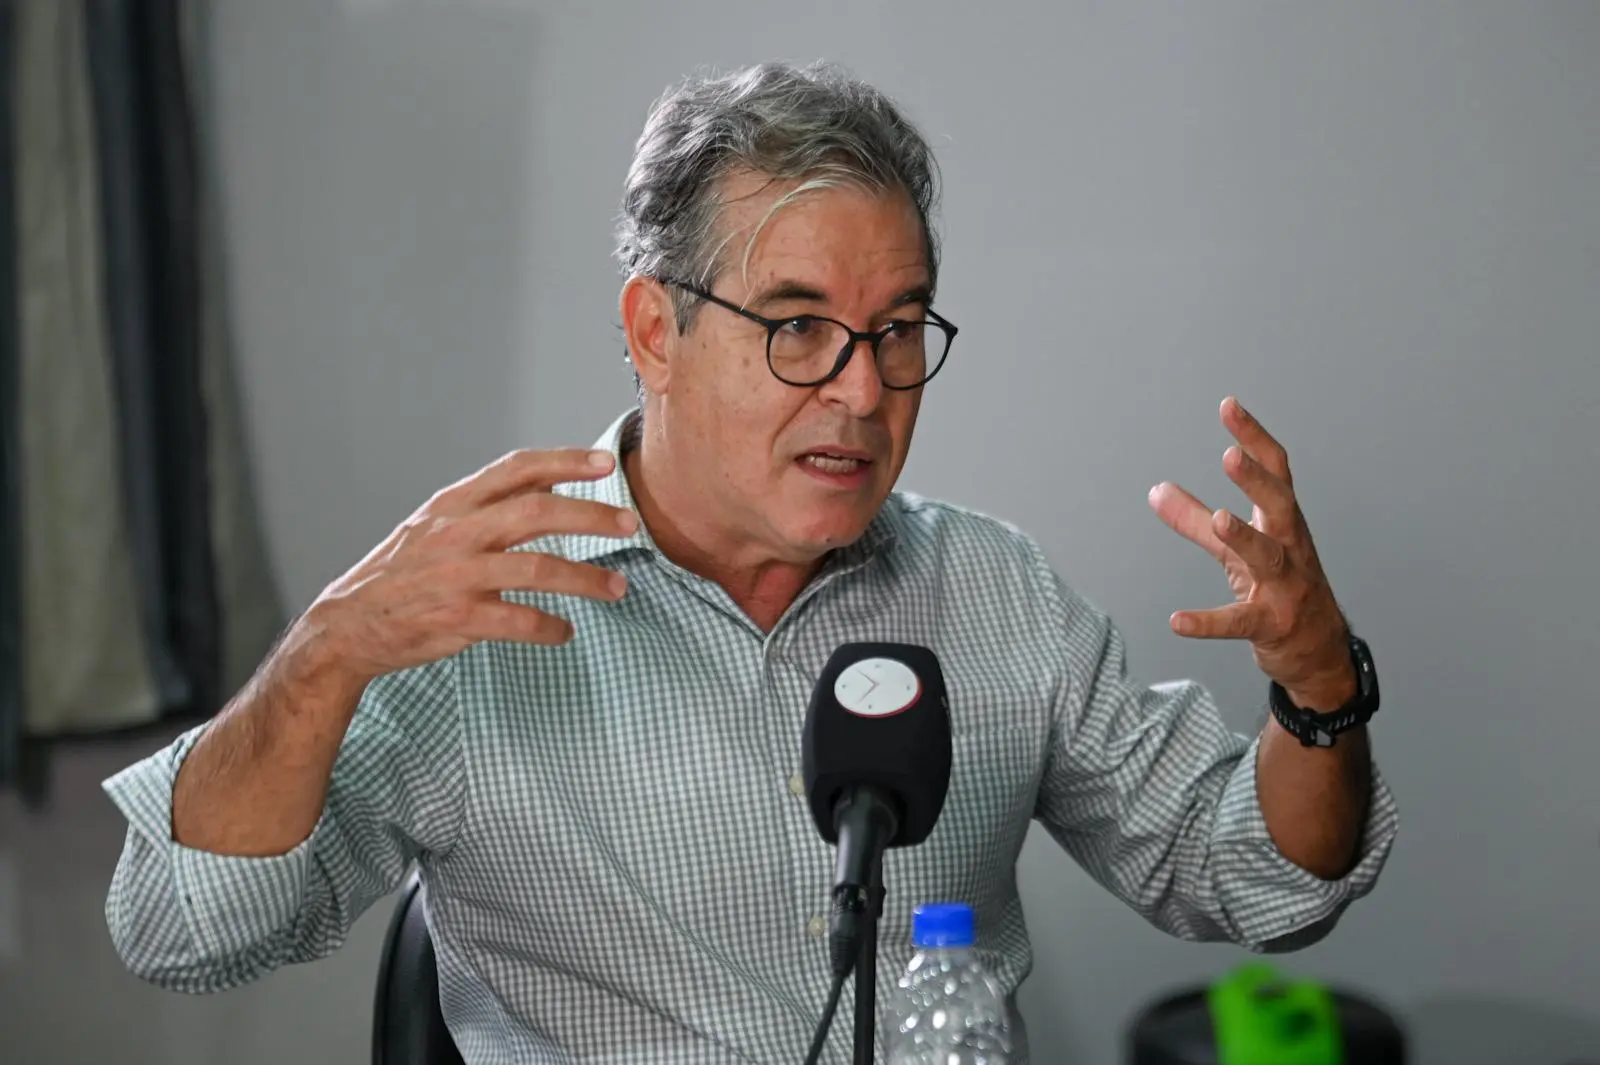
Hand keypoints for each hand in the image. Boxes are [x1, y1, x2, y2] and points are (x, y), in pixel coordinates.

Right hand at [306, 447, 637, 684]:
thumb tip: (551, 484)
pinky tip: (565, 631)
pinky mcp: (459, 618)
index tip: (605, 462)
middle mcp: (457, 533)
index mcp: (453, 504)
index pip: (517, 469)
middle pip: (537, 511)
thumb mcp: (436, 525)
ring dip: (586, 578)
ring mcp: (458, 575)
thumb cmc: (402, 572)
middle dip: (591, 515)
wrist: (348, 625)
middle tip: (630, 523)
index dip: (565, 461)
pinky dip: (550, 626)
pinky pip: (521, 620)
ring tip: (618, 588)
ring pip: (538, 568)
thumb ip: (488, 506)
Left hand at [1147, 397, 1351, 701]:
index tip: (1228, 406)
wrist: (1320, 653)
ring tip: (1219, 518)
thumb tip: (1155, 490)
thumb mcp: (1235, 550)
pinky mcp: (1272, 625)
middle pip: (1280, 506)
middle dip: (1257, 480)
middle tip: (1229, 455)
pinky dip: (1209, 622)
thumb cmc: (1281, 589)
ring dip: (1245, 536)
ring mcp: (1285, 587)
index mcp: (1282, 523)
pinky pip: (1240, 621)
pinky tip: (1177, 621)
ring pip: (1268, 558)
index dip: (1254, 438)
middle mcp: (1290, 548)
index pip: (1275, 471)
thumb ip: (1194, 520)